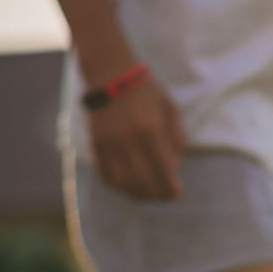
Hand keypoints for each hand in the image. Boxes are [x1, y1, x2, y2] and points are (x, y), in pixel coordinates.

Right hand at [85, 78, 184, 200]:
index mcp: (150, 129)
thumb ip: (176, 139)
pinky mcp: (96, 144)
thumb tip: (174, 168)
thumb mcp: (170, 110)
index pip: (163, 170)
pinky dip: (118, 185)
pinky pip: (105, 174)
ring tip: (148, 194)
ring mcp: (109, 143)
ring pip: (123, 182)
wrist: (110, 74)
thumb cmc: (146, 92)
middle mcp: (128, 139)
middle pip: (143, 181)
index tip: (177, 193)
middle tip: (165, 197)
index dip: (171, 187)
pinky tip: (129, 186)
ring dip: (137, 194)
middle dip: (157, 194)